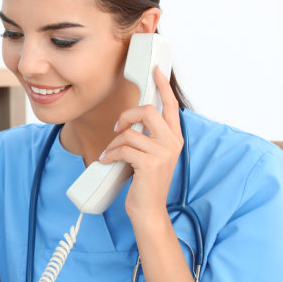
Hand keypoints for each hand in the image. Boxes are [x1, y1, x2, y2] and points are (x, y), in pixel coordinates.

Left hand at [97, 66, 183, 219]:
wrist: (149, 210)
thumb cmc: (146, 183)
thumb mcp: (153, 155)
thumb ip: (149, 137)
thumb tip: (132, 119)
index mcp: (175, 138)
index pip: (171, 106)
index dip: (163, 86)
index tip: (156, 70)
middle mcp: (173, 142)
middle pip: (147, 111)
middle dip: (127, 115)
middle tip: (118, 127)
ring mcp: (163, 153)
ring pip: (130, 132)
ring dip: (114, 142)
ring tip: (111, 154)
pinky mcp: (150, 163)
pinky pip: (122, 148)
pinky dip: (110, 154)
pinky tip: (107, 161)